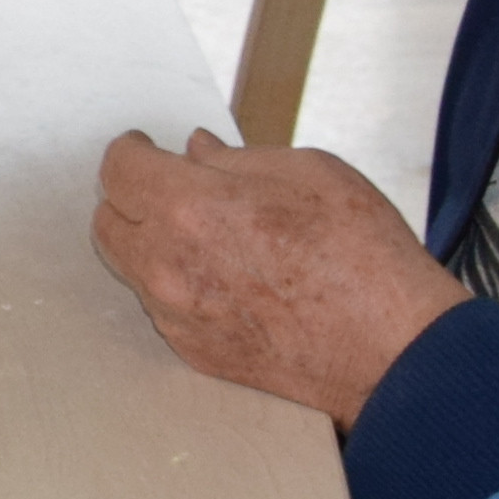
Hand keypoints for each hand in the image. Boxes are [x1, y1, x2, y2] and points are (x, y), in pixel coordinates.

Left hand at [86, 130, 467, 426]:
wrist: (392, 349)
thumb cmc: (363, 256)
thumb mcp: (309, 172)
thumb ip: (237, 160)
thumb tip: (197, 151)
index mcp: (190, 208)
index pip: (119, 168)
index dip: (131, 149)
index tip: (144, 146)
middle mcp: (168, 265)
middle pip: (106, 220)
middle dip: (131, 196)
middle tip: (168, 186)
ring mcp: (177, 315)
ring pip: (130, 267)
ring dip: (149, 242)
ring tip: (202, 232)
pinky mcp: (194, 352)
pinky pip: (161, 307)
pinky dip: (175, 284)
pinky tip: (221, 276)